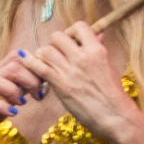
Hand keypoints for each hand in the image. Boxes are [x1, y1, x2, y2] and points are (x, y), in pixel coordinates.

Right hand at [0, 53, 36, 143]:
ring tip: (22, 103)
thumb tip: (43, 80)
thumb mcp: (8, 96)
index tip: (44, 83)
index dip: (35, 66)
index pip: (18, 56)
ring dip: (14, 91)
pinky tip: (13, 113)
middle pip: (12, 66)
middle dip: (30, 80)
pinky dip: (2, 107)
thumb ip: (22, 86)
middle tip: (38, 95)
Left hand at [19, 20, 142, 143]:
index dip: (71, 32)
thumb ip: (99, 49)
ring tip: (46, 63)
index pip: (79, 27)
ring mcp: (70, 70)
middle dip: (55, 44)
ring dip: (43, 55)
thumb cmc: (114, 94)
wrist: (116, 116)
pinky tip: (28, 61)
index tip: (70, 41)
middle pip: (57, 37)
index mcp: (97, 50)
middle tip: (56, 54)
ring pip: (46, 50)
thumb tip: (98, 35)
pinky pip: (39, 66)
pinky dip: (31, 62)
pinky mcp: (61, 85)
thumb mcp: (109, 66)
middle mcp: (82, 57)